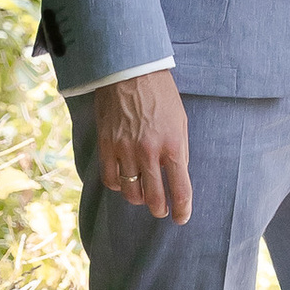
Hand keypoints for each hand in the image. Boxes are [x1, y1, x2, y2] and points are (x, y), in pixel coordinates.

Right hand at [93, 68, 192, 222]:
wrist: (130, 71)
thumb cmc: (160, 94)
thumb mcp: (180, 121)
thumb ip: (179, 150)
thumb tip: (176, 176)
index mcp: (173, 144)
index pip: (180, 188)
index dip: (182, 209)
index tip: (182, 218)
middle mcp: (149, 151)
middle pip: (154, 197)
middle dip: (159, 209)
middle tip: (161, 211)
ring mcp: (125, 150)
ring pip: (131, 192)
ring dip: (139, 199)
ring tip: (143, 195)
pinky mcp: (106, 146)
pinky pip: (111, 180)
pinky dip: (118, 185)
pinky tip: (124, 181)